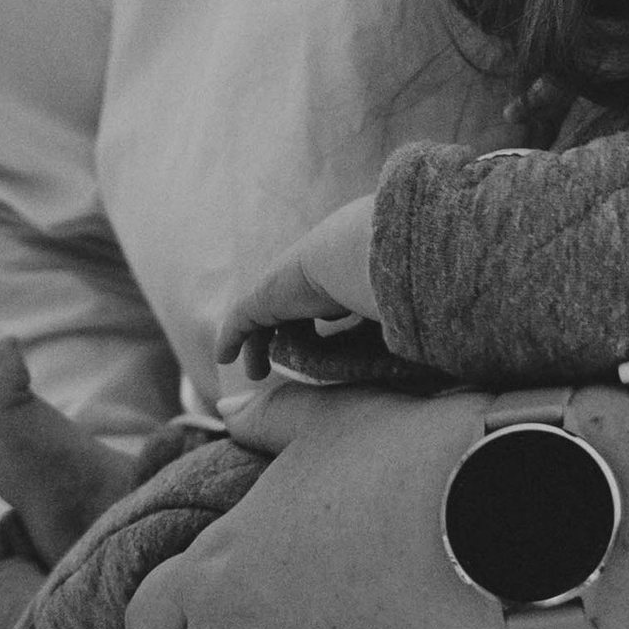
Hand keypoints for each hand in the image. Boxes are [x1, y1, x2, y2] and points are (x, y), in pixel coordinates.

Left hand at [216, 197, 380, 379]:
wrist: (357, 255)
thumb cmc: (384, 279)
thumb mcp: (388, 303)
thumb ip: (387, 318)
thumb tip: (404, 343)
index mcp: (336, 272)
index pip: (320, 298)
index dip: (317, 318)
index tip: (326, 335)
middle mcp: (306, 275)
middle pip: (287, 309)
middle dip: (284, 334)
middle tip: (283, 361)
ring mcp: (282, 284)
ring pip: (262, 317)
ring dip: (257, 344)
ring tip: (257, 373)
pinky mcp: (262, 298)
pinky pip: (240, 321)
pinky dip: (230, 338)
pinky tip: (224, 358)